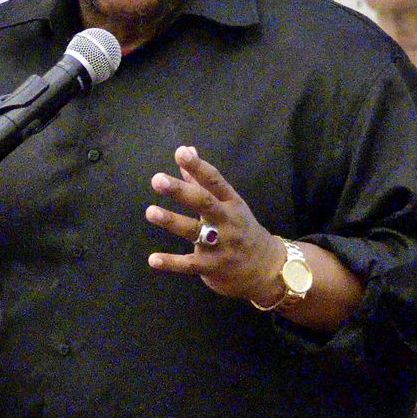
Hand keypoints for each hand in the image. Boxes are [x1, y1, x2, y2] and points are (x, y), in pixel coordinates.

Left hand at [145, 145, 286, 304]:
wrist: (265, 268)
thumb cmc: (240, 228)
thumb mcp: (228, 203)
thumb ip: (202, 179)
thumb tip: (187, 149)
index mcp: (230, 202)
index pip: (214, 181)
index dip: (198, 166)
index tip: (181, 152)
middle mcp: (226, 221)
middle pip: (204, 203)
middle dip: (180, 191)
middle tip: (157, 179)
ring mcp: (220, 245)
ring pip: (194, 231)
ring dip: (172, 221)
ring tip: (151, 212)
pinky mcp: (211, 267)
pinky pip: (189, 264)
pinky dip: (171, 262)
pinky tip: (153, 259)